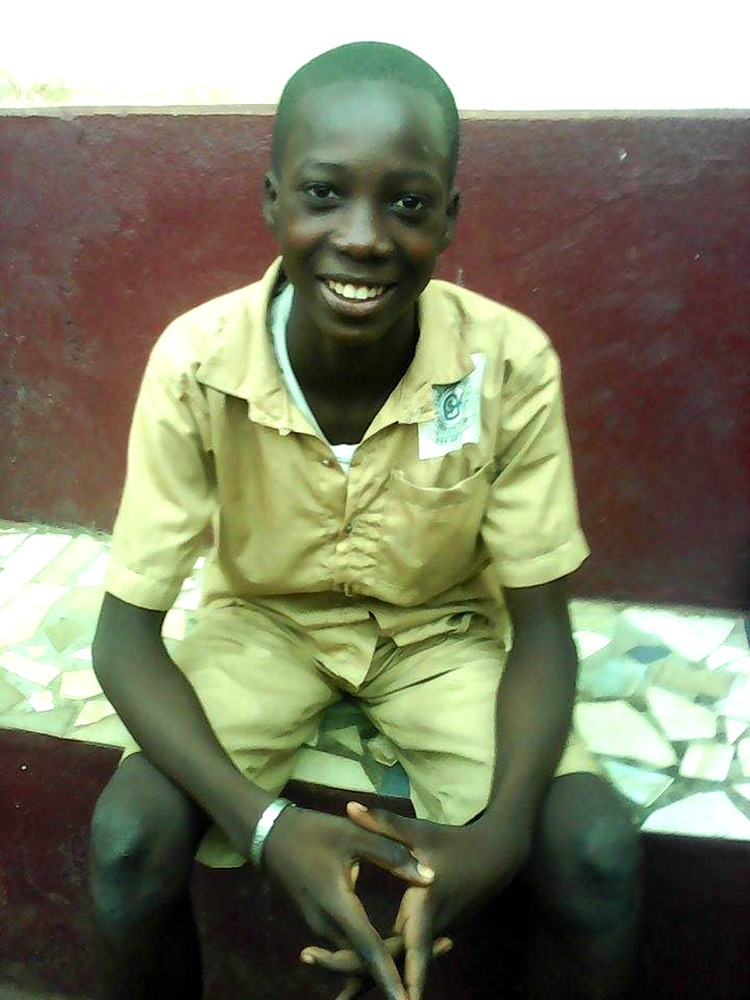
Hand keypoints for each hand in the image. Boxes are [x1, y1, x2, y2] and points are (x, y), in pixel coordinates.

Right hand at [262, 805, 434, 999]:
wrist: (268, 835)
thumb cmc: (311, 832)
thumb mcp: (353, 834)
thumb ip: (391, 854)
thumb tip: (428, 878)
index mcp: (338, 906)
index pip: (369, 950)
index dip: (390, 977)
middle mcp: (328, 926)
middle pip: (368, 959)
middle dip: (403, 962)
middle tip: (449, 944)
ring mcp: (322, 927)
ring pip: (358, 956)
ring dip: (390, 957)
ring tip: (434, 944)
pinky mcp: (321, 923)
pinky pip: (349, 947)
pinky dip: (372, 952)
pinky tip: (392, 949)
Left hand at [301, 802, 529, 999]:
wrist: (494, 856)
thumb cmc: (454, 843)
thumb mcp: (418, 831)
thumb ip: (382, 822)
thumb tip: (348, 806)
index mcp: (424, 907)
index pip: (413, 949)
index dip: (405, 977)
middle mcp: (429, 928)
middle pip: (398, 963)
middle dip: (369, 978)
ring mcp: (431, 933)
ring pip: (402, 962)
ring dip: (375, 975)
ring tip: (343, 996)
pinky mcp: (430, 931)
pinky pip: (406, 954)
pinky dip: (386, 964)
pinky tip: (364, 975)